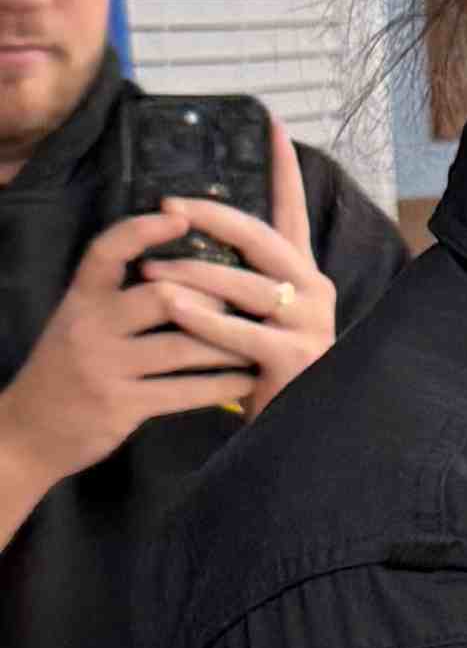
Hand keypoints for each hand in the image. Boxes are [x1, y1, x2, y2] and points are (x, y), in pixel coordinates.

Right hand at [0, 136, 335, 486]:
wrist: (29, 431)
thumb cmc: (65, 370)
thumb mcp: (78, 323)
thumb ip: (116, 298)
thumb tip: (181, 269)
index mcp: (79, 299)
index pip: (106, 251)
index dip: (142, 230)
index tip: (180, 216)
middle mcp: (89, 327)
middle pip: (160, 296)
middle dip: (211, 298)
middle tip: (246, 301)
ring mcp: (104, 368)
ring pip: (181, 347)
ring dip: (227, 344)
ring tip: (258, 341)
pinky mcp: (121, 406)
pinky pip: (183, 391)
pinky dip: (220, 385)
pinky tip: (244, 381)